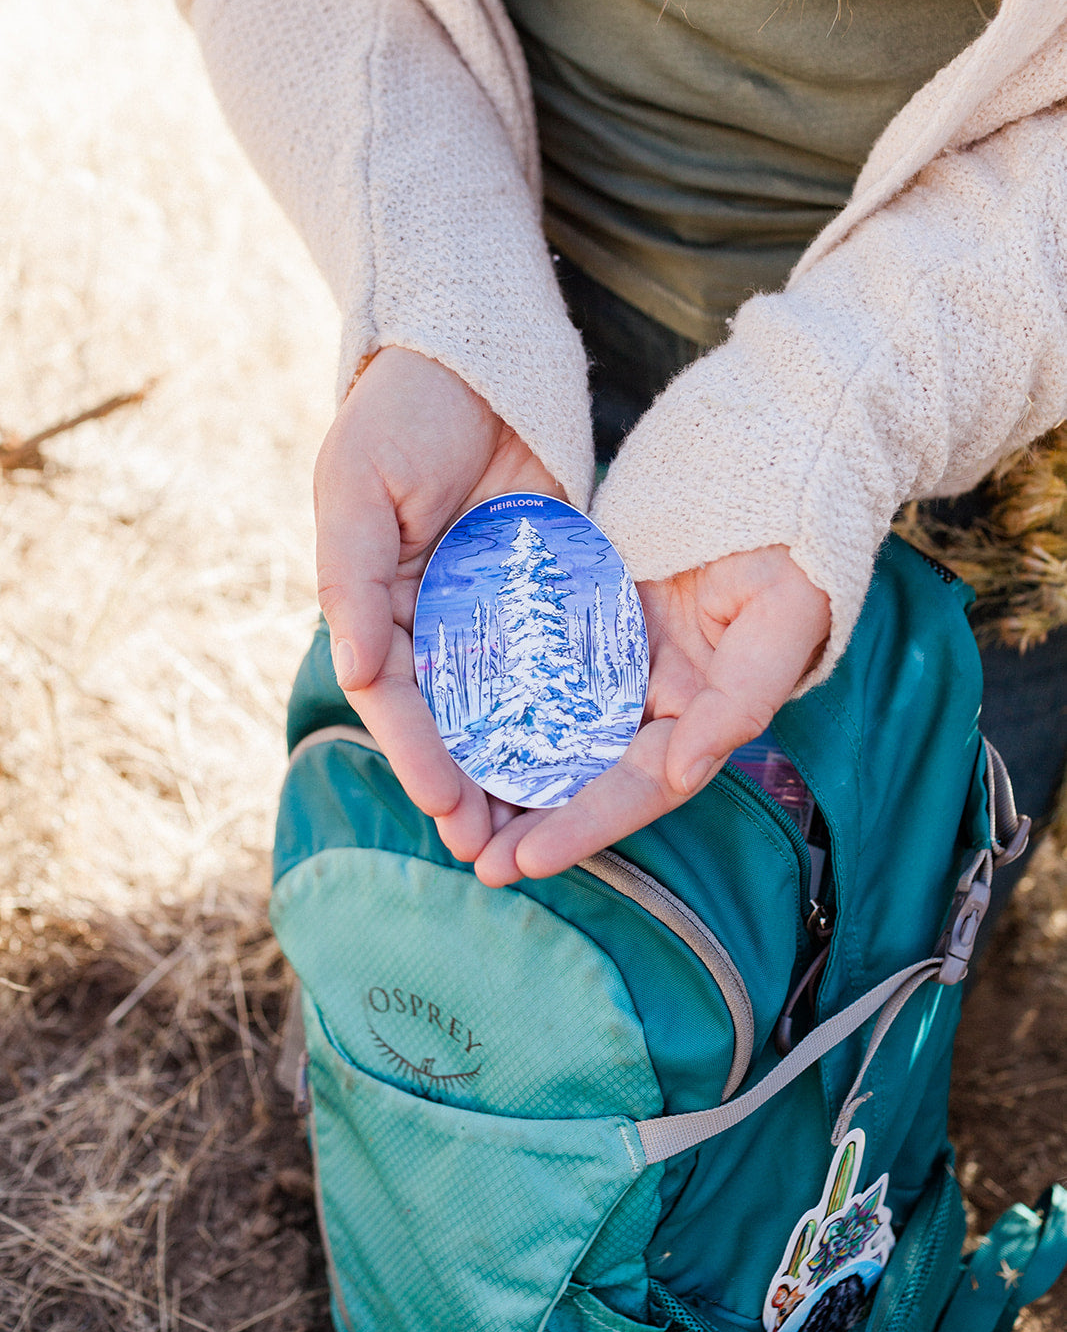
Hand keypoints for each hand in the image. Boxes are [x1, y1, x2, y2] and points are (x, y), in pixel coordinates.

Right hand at [315, 346, 562, 859]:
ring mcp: (496, 609)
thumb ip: (350, 576)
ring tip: (547, 828)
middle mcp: (436, 620)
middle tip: (496, 850)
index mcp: (378, 604)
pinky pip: (564, 657)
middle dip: (472, 784)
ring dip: (525, 765)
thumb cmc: (397, 415)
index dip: (419, 754)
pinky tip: (599, 755)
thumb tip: (356, 668)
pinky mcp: (553, 588)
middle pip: (454, 718)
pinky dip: (575, 707)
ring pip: (511, 703)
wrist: (475, 354)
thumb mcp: (355, 486)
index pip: (398, 697)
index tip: (447, 806)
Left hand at [473, 546, 830, 883]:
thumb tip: (683, 776)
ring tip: (452, 816)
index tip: (528, 861)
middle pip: (589, 773)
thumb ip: (738, 703)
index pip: (640, 787)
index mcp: (704, 715)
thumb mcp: (783, 622)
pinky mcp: (590, 619)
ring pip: (556, 728)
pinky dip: (503, 699)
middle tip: (478, 862)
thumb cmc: (793, 550)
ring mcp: (621, 662)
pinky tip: (454, 724)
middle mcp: (657, 700)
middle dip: (535, 820)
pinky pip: (539, 666)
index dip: (585, 826)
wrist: (770, 470)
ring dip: (508, 770)